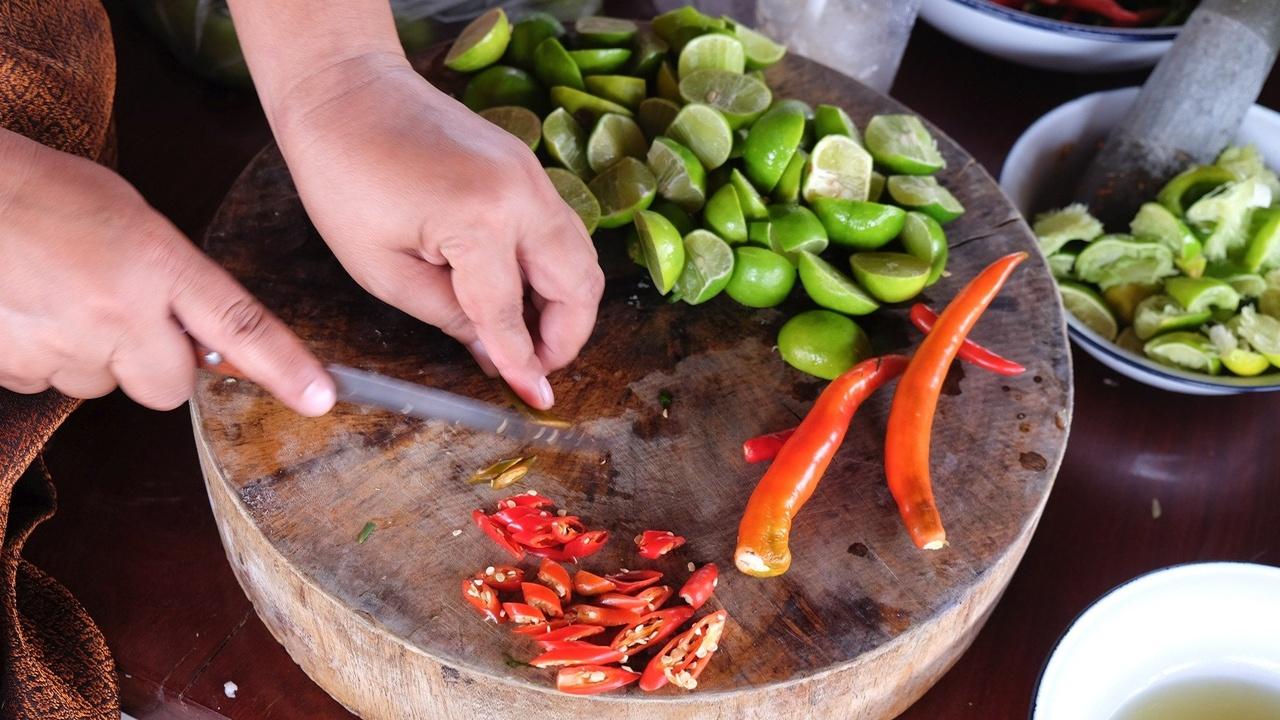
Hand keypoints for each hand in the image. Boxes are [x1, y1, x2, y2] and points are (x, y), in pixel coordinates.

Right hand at [0, 128, 334, 414]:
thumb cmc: (38, 192)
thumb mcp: (127, 215)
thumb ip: (173, 275)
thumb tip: (204, 333)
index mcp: (156, 263)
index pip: (239, 326)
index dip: (284, 367)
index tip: (319, 398)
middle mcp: (117, 313)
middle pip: (170, 387)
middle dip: (157, 365)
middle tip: (125, 318)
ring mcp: (63, 345)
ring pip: (105, 386)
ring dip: (95, 357)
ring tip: (60, 297)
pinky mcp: (15, 368)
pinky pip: (49, 384)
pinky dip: (45, 357)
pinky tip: (28, 309)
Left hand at [270, 53, 603, 409]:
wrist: (346, 93)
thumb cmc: (345, 179)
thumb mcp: (384, 270)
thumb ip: (449, 318)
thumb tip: (495, 357)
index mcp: (478, 221)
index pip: (512, 313)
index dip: (523, 363)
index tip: (534, 400)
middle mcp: (522, 195)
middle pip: (578, 284)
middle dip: (566, 337)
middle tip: (536, 368)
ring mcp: (531, 175)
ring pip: (581, 256)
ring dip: (567, 304)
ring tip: (530, 335)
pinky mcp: (527, 167)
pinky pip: (561, 230)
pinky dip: (554, 270)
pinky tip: (521, 292)